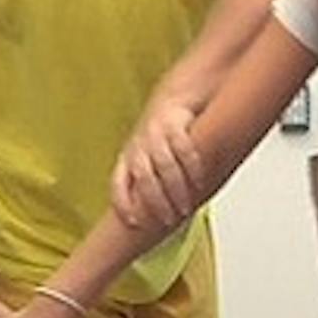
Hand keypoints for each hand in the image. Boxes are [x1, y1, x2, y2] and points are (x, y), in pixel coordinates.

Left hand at [110, 95, 204, 229]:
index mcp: (128, 158)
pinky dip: (191, 167)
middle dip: (155, 202)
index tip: (133, 221)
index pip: (118, 183)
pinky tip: (200, 182)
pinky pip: (183, 148)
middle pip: (143, 178)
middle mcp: (139, 147)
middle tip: (167, 220)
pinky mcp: (174, 123)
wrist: (178, 95)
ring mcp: (155, 134)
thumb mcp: (150, 159)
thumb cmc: (164, 135)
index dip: (123, 203)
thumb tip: (157, 219)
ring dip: (174, 190)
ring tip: (184, 208)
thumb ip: (151, 185)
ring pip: (163, 166)